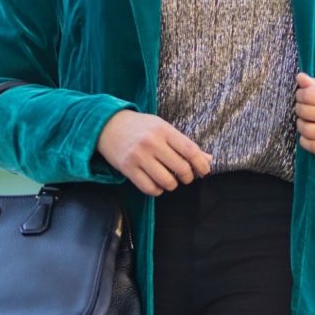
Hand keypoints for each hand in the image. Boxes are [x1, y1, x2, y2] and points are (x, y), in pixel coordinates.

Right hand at [95, 111, 212, 194]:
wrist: (107, 125)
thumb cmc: (140, 127)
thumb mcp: (162, 128)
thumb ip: (184, 143)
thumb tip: (208, 160)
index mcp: (163, 130)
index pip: (190, 150)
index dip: (201, 165)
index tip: (204, 171)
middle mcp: (152, 143)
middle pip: (181, 168)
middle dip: (188, 177)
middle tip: (185, 176)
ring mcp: (139, 156)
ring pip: (167, 181)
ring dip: (173, 185)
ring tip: (170, 180)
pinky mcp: (128, 169)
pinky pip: (150, 188)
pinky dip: (158, 190)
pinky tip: (157, 184)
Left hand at [295, 70, 314, 157]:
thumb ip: (314, 85)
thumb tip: (300, 77)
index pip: (310, 95)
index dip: (300, 95)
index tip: (301, 96)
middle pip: (306, 112)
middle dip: (298, 109)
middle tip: (301, 108)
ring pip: (308, 130)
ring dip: (300, 125)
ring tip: (304, 121)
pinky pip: (313, 147)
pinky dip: (305, 141)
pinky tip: (307, 135)